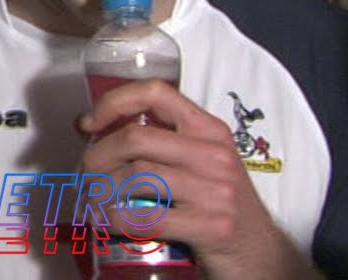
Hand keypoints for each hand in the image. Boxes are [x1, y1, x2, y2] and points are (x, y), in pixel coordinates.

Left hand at [78, 79, 321, 279]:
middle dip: (96, 156)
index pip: (156, 92)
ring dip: (101, 190)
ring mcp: (216, 190)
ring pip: (136, 176)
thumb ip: (164, 145)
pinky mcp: (212, 226)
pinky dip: (116, 220)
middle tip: (85, 174)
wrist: (262, 255)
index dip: (114, 102)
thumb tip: (97, 129)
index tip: (88, 124)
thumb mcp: (202, 164)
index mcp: (209, 130)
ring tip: (91, 201)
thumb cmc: (220, 206)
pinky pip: (147, 217)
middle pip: (135, 138)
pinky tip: (107, 223)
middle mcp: (214, 153)